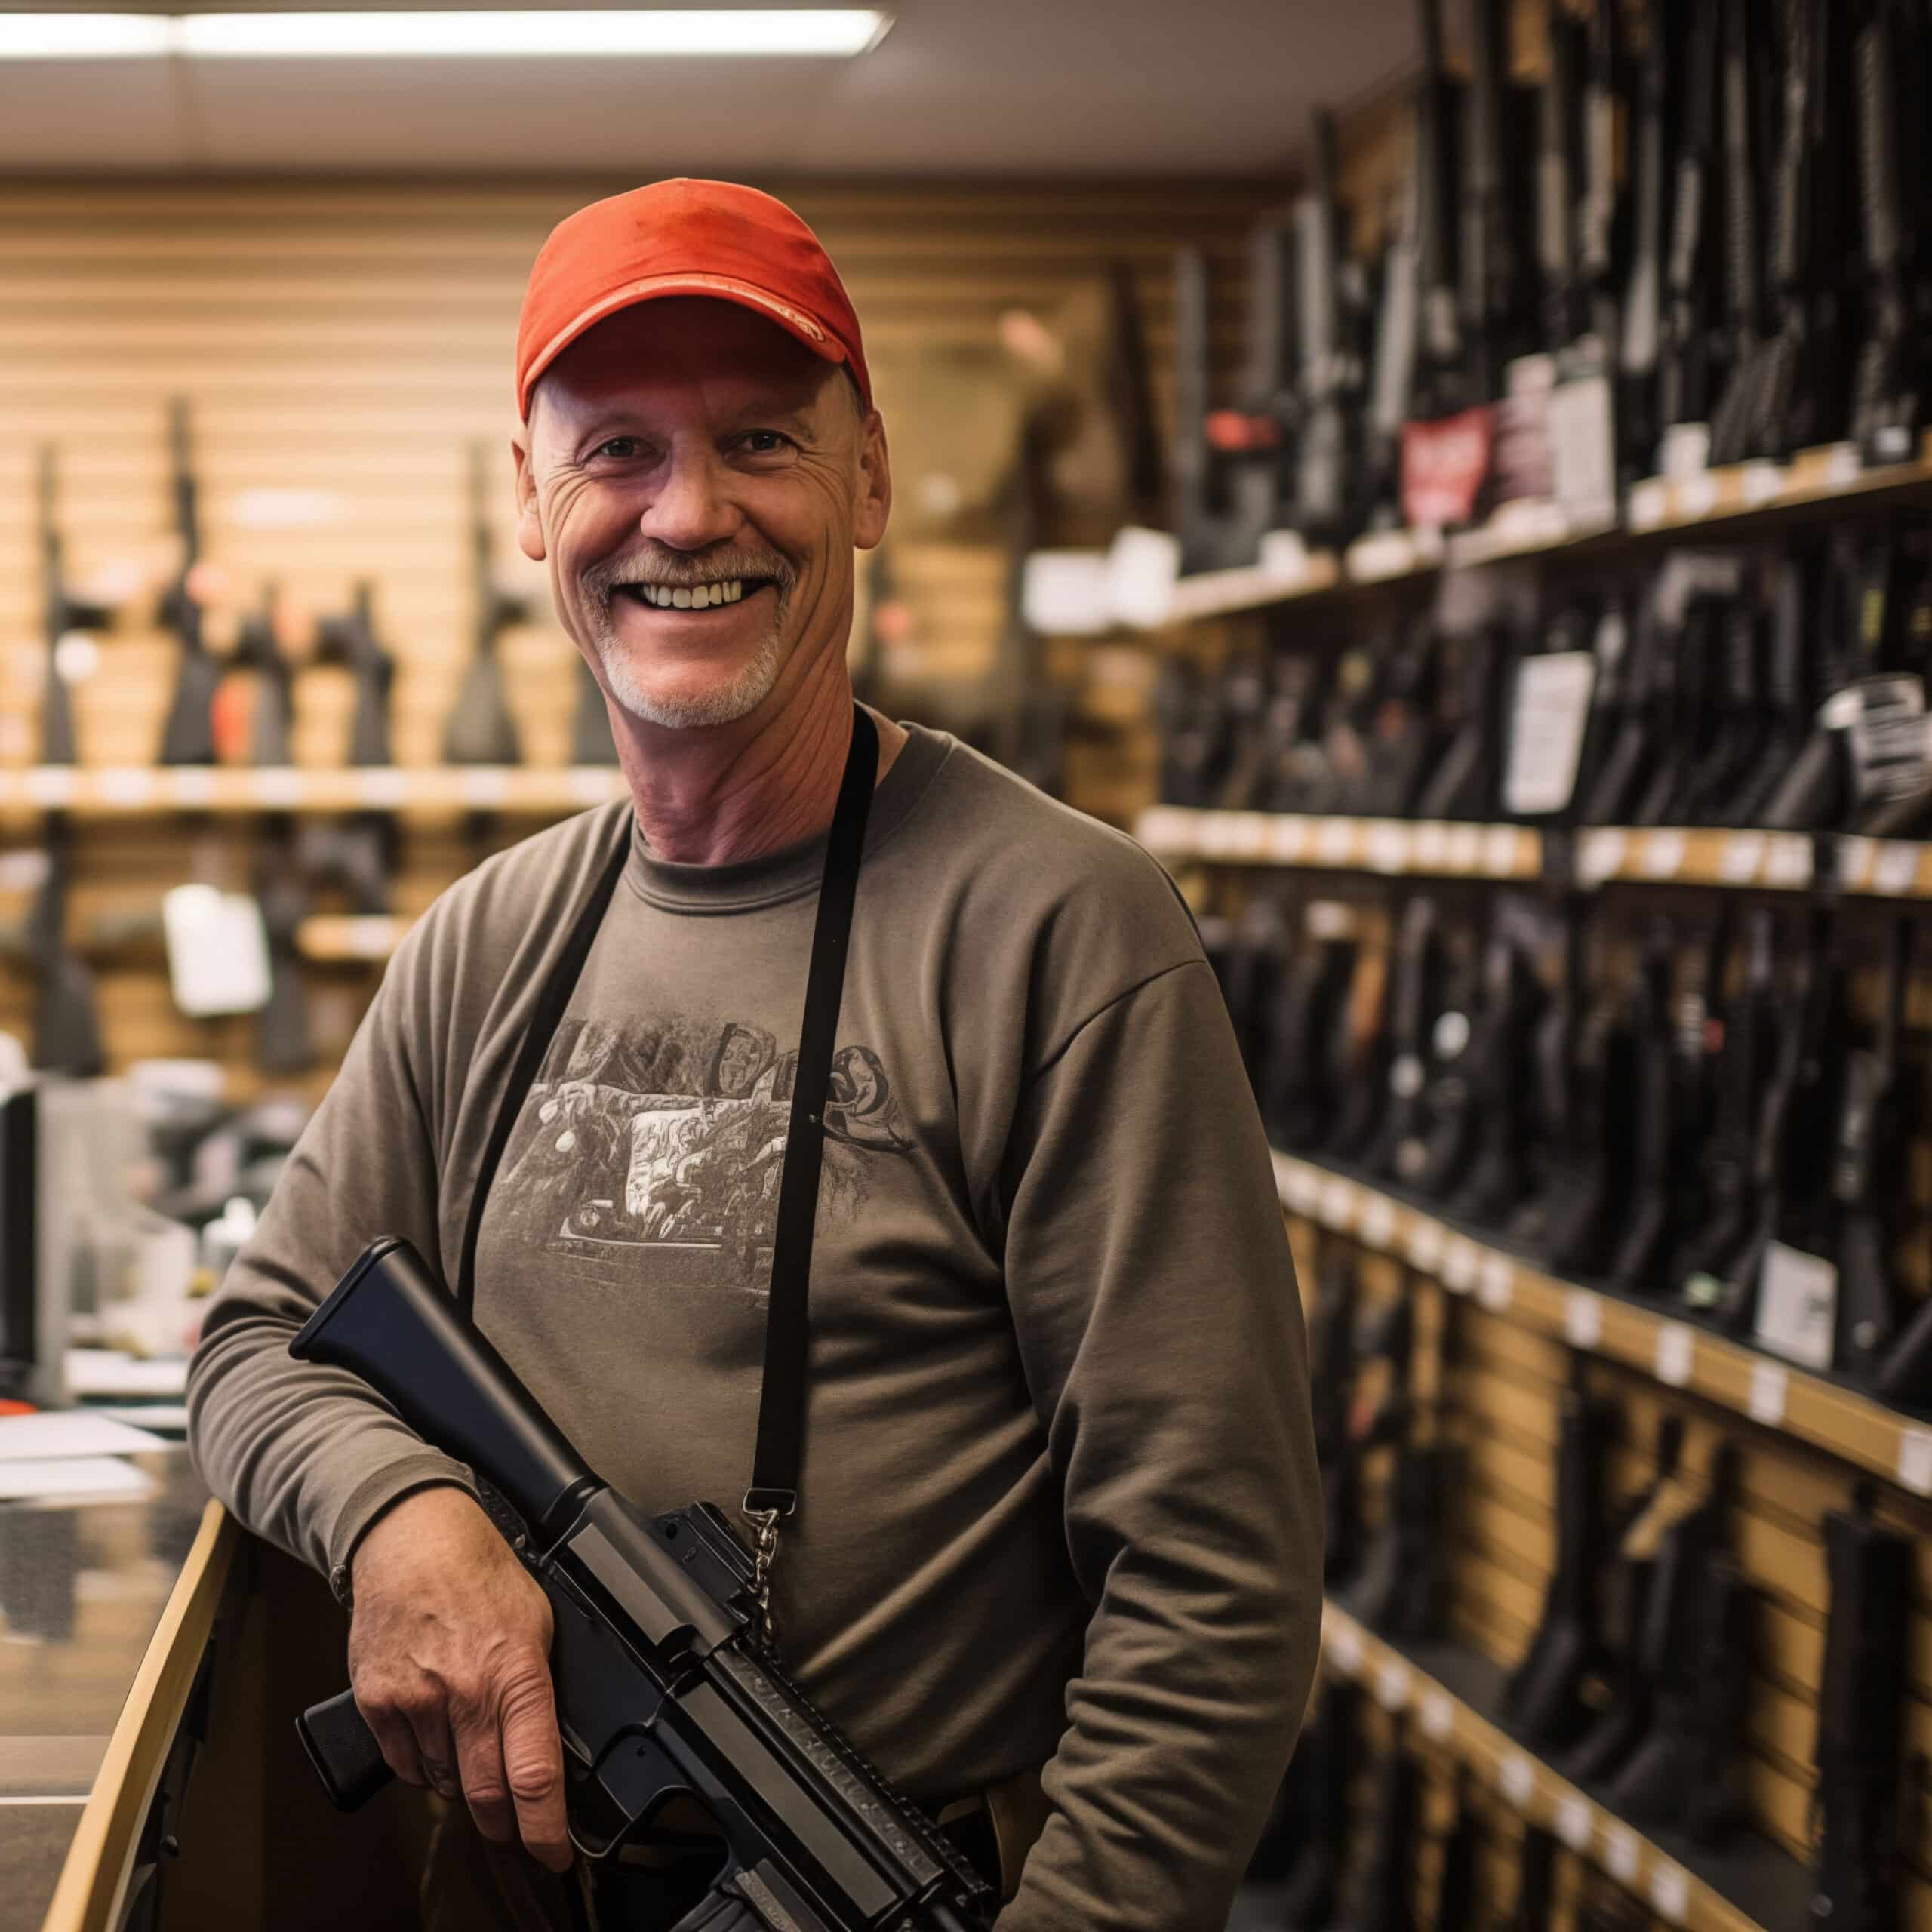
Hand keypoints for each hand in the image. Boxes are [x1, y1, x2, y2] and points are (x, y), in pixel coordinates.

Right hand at [347, 1485, 570, 1870]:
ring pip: (443, 1783)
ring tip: (472, 1749)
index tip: (553, 1855)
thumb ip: (541, 1688)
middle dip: (504, 1824)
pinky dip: (422, 1766)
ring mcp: (416, 1701)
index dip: (545, 1828)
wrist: (413, 1541)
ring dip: (462, 1784)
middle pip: (486, 1795)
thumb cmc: (482, 1576)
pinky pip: (403, 1765)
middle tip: (516, 1828)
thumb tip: (550, 1745)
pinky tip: (435, 1736)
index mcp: (516, 1673)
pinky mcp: (377, 1702)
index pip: (533, 1774)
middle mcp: (465, 1694)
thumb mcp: (539, 1623)